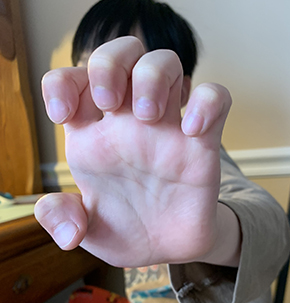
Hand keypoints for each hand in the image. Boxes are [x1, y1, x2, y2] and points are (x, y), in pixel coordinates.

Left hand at [35, 37, 232, 266]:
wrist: (168, 249)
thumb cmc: (126, 232)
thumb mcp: (88, 232)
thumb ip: (63, 219)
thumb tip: (66, 230)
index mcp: (92, 137)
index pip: (71, 80)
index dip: (61, 84)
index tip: (62, 116)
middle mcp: (128, 123)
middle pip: (120, 54)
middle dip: (108, 65)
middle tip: (109, 104)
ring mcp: (167, 128)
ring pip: (165, 63)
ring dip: (153, 76)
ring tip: (148, 117)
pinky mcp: (203, 142)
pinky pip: (215, 98)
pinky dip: (207, 103)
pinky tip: (193, 132)